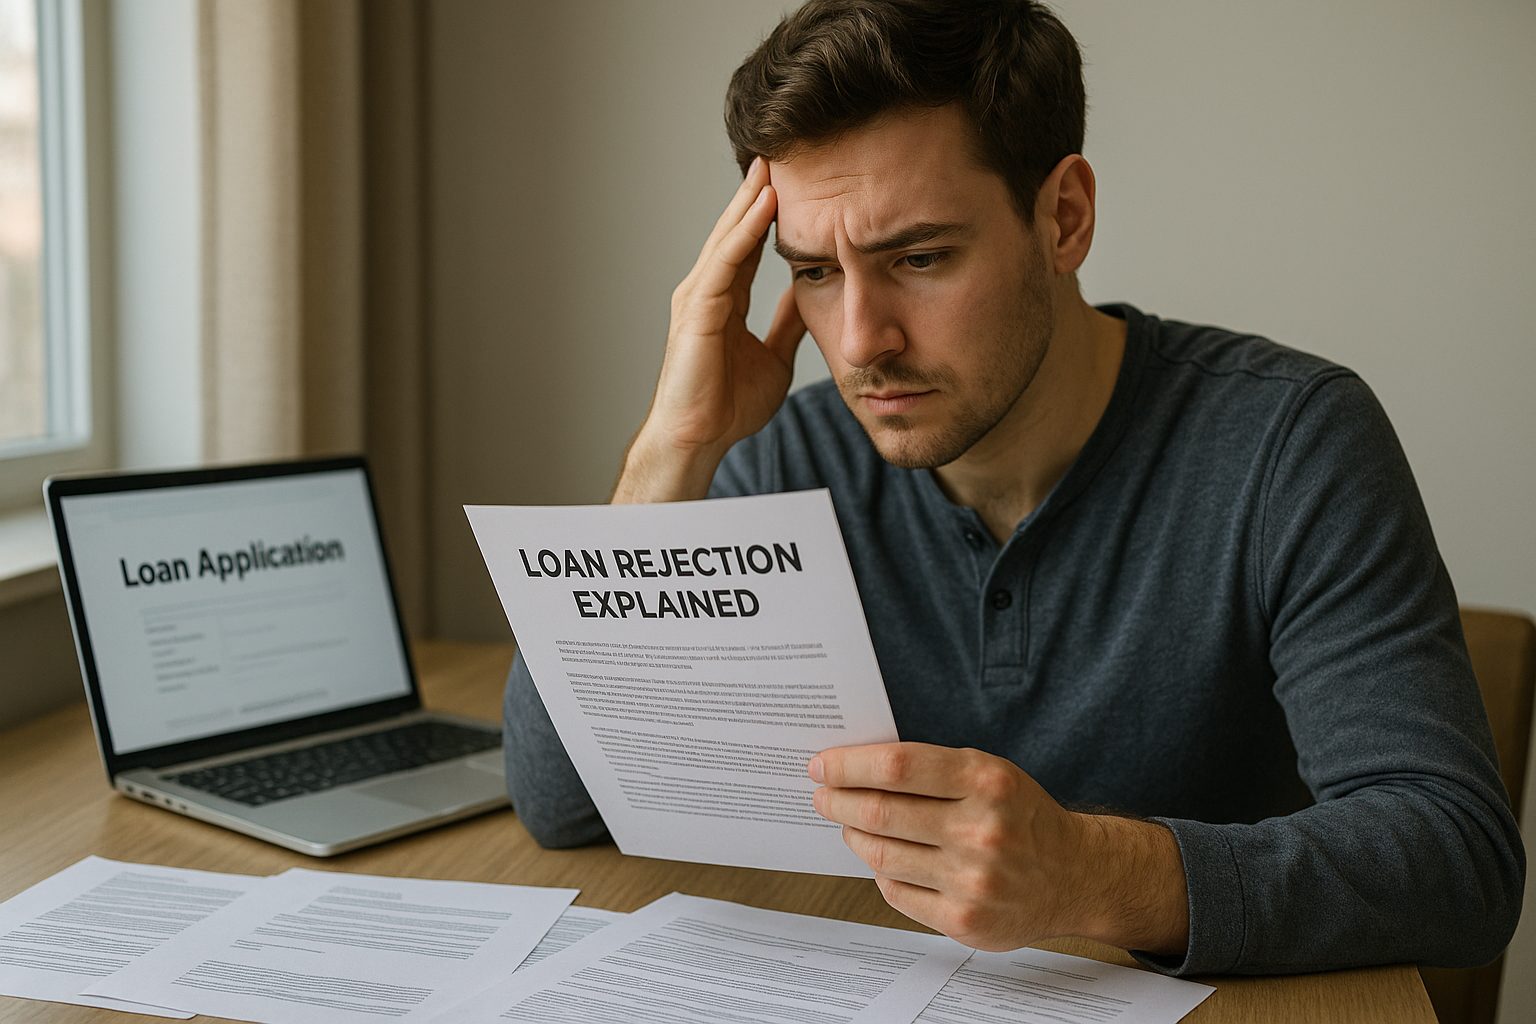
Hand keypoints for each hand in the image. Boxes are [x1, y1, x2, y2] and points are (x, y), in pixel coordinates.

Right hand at [616, 157, 806, 501]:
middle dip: (757, 192)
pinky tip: (767, 205)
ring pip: (729, 237)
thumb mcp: (774, 356)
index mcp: (724, 301)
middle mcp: (706, 291)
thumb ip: (785, 325)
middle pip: (736, 231)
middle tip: (779, 152)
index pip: (749, 245)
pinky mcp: (698, 310)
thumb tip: (808, 299)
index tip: (795, 182)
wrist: (700, 439)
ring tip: (774, 164)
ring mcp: (698, 297)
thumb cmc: (727, 407)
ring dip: (752, 200)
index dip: (769, 214)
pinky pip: (726, 261)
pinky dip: (747, 231)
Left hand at [809, 743, 1188, 954]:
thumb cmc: (1021, 817)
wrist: (1075, 875)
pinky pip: (896, 892)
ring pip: (881, 855)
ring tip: (849, 826)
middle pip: (880, 813)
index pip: (897, 768)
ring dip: (853, 837)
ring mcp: (972, 880)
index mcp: (986, 781)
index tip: (822, 765)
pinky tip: (885, 860)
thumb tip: (855, 767)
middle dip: (838, 801)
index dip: (849, 765)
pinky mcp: (964, 921)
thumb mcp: (988, 774)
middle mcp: (980, 830)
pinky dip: (882, 872)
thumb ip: (931, 770)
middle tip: (823, 795)